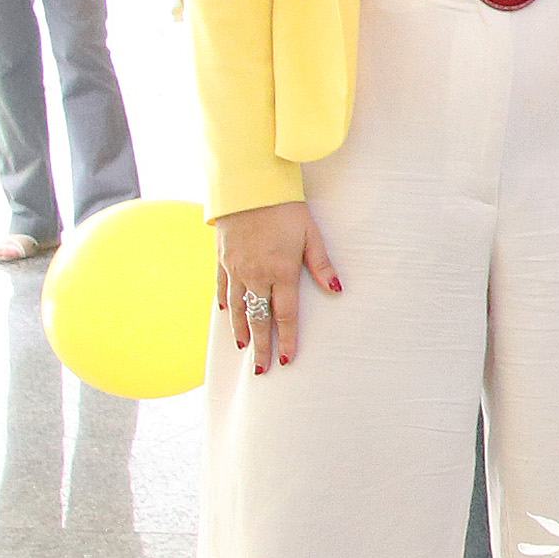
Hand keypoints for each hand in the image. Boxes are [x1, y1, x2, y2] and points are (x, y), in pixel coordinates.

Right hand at [215, 202, 342, 372]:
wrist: (248, 188)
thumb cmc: (286, 209)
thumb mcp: (311, 235)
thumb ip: (322, 266)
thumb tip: (337, 290)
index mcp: (281, 272)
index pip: (285, 315)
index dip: (287, 339)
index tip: (286, 359)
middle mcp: (255, 276)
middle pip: (258, 318)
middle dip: (261, 346)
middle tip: (260, 369)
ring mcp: (235, 269)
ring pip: (236, 308)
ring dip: (240, 330)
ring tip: (243, 349)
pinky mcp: (222, 259)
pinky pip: (221, 287)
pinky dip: (224, 304)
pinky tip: (225, 315)